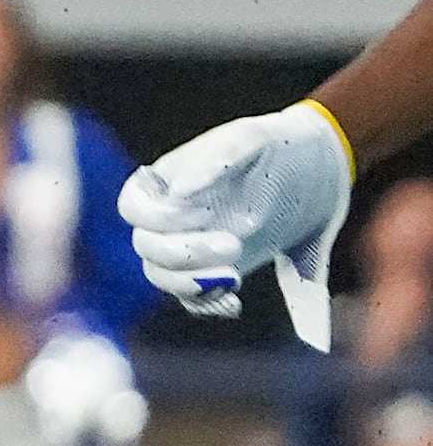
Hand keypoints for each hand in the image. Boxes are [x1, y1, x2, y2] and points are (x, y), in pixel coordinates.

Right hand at [120, 102, 353, 349]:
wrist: (312, 172)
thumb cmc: (272, 148)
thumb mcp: (249, 140)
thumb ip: (216, 159)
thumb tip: (180, 192)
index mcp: (162, 184)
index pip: (133, 207)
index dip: (154, 217)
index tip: (196, 214)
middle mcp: (164, 221)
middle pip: (147, 247)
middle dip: (184, 252)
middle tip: (234, 246)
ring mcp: (183, 250)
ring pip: (163, 277)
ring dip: (192, 283)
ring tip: (235, 278)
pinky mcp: (206, 275)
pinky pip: (192, 300)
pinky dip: (209, 305)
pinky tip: (234, 304)